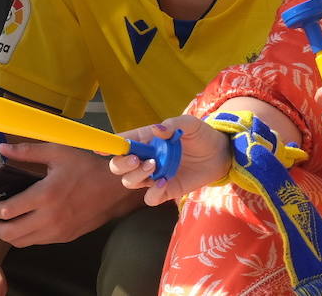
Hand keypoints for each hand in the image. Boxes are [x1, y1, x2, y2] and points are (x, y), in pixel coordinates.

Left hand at [0, 142, 139, 246]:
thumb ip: (28, 151)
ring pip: (24, 241)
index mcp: (45, 195)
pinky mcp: (66, 237)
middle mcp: (50, 218)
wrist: (116, 188)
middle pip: (11, 232)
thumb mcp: (58, 152)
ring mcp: (58, 231)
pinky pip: (38, 242)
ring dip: (7, 236)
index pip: (8, 210)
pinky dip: (24, 238)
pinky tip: (21, 227)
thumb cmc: (87, 165)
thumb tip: (3, 148)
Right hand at [109, 115, 229, 206]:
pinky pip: (150, 198)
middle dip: (121, 164)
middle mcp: (145, 158)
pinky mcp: (165, 190)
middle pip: (118, 166)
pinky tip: (164, 182)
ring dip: (136, 176)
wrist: (220, 154)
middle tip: (137, 159)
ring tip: (154, 166)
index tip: (101, 148)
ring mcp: (153, 176)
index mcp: (146, 139)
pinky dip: (153, 193)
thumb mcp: (189, 124)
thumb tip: (157, 129)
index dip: (109, 145)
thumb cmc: (201, 135)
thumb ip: (173, 124)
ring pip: (130, 182)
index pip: (122, 142)